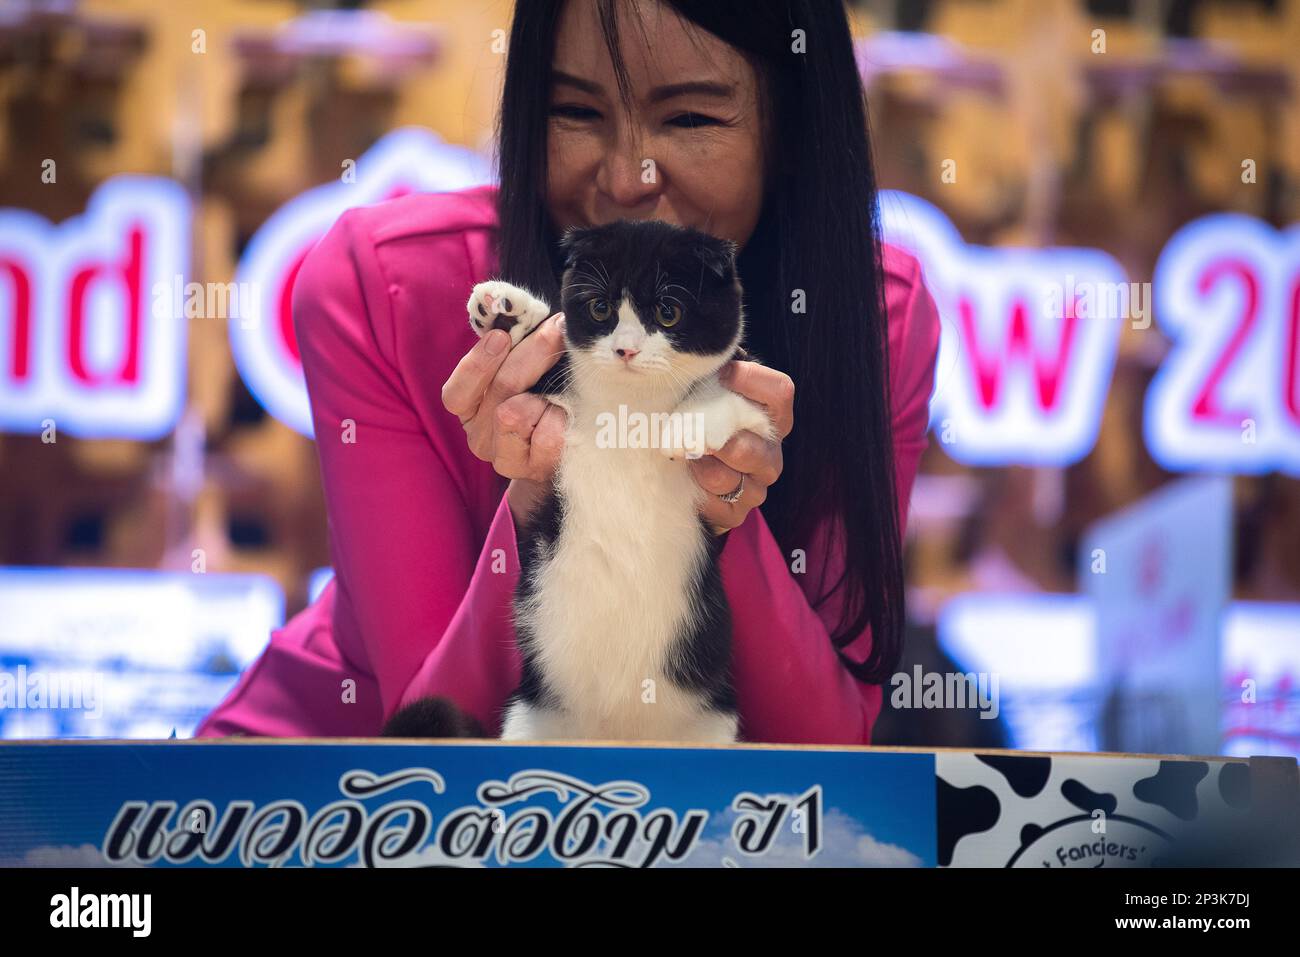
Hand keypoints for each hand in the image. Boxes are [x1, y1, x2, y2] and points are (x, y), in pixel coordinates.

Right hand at [441, 313, 567, 520]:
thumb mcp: (520, 368)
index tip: (501, 336)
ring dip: (544, 395)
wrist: (563, 451)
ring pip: (517, 414)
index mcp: (469, 409)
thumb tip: (511, 302)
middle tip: (556, 330)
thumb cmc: (539, 396)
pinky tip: (568, 417)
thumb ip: (511, 339)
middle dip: (531, 354)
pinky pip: (547, 437)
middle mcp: (480, 437)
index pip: (457, 392)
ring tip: (559, 389)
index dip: (478, 363)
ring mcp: (505, 458)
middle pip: (500, 390)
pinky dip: (561, 421)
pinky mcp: (533, 470)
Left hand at [691, 361, 793, 534]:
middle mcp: (771, 452)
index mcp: (771, 417)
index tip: (720, 375)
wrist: (688, 475)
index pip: (780, 391)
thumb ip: (709, 376)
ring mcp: (756, 486)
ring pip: (729, 480)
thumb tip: (692, 357)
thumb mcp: (706, 394)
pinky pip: (717, 507)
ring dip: (699, 468)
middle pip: (753, 448)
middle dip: (715, 440)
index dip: (750, 380)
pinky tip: (686, 483)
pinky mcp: (736, 515)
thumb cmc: (699, 423)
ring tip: (682, 457)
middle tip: (689, 431)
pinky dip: (697, 495)